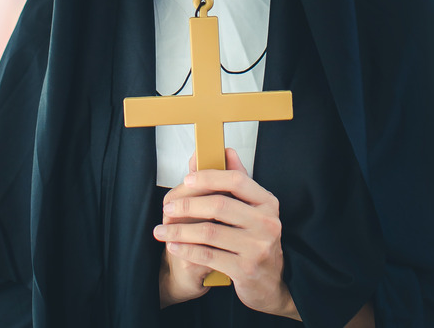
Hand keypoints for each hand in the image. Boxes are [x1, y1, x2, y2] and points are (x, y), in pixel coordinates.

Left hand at [154, 148, 299, 319]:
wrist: (271, 283)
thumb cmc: (256, 241)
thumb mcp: (252, 210)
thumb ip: (238, 182)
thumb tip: (226, 151)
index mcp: (267, 203)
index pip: (236, 180)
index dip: (208, 177)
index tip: (186, 180)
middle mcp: (267, 223)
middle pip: (219, 204)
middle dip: (186, 205)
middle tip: (167, 208)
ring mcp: (258, 247)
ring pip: (209, 232)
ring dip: (179, 231)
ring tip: (161, 231)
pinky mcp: (246, 269)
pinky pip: (208, 255)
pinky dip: (186, 249)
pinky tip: (173, 246)